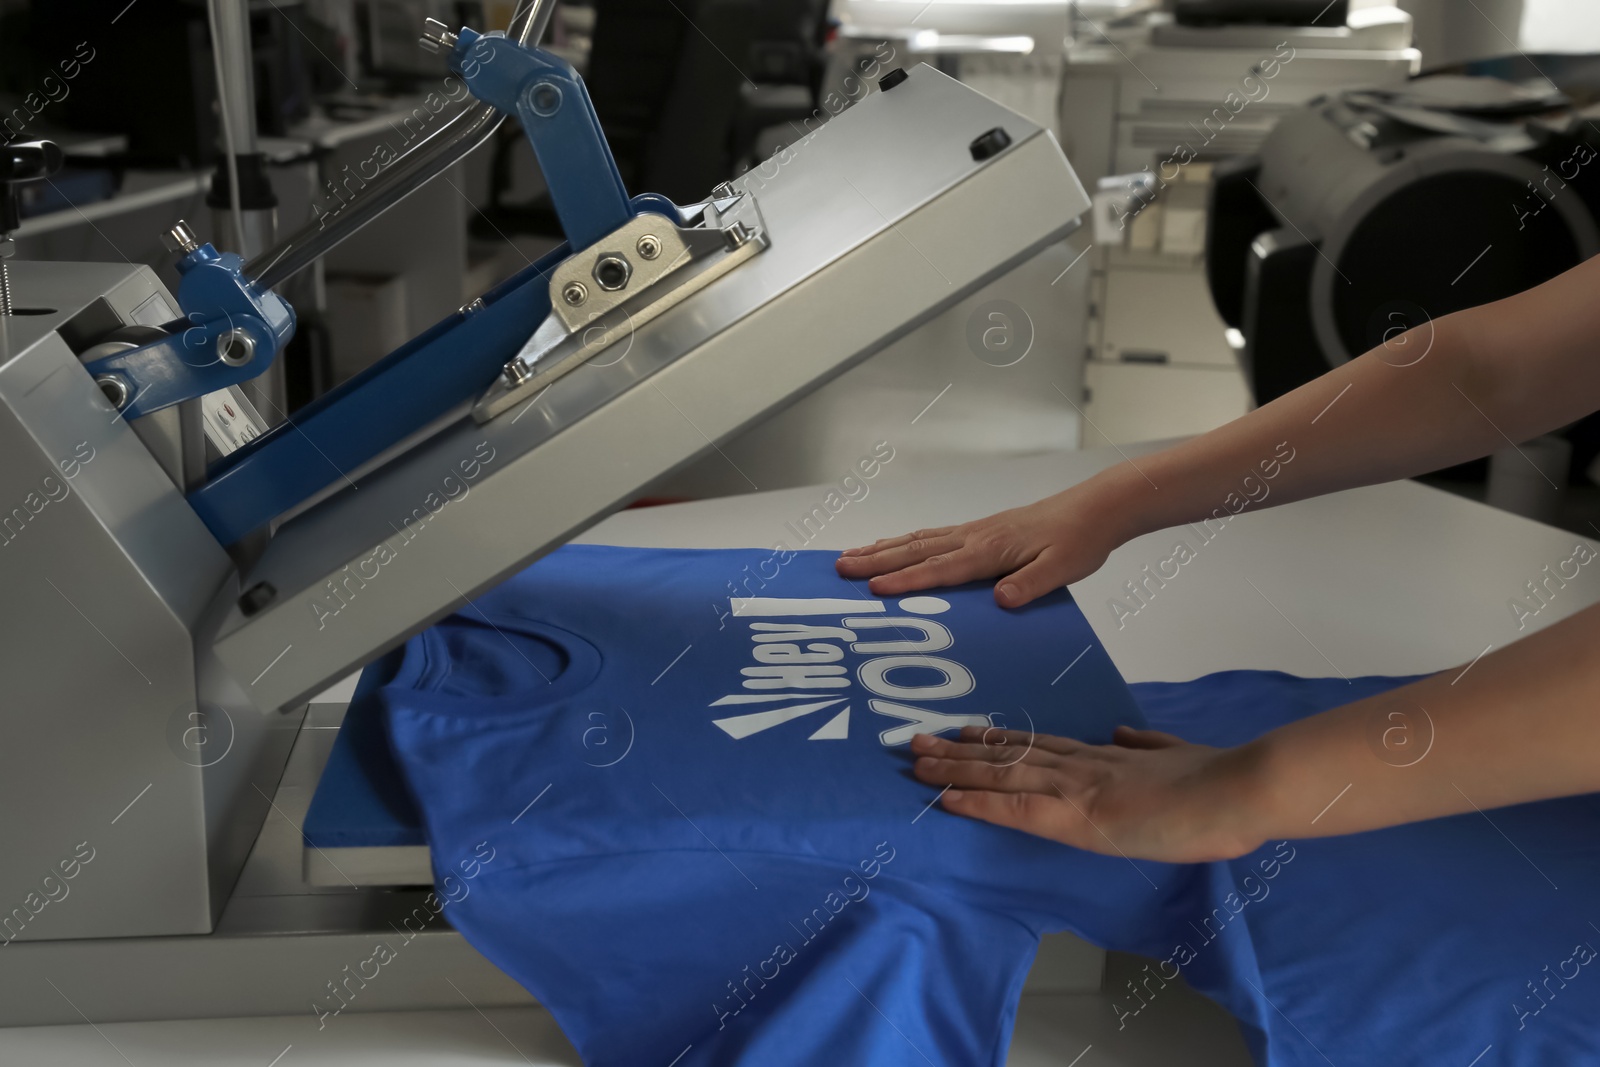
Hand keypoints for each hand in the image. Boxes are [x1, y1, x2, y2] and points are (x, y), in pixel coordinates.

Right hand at [835, 483, 1126, 607]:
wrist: (1096, 508)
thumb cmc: (1080, 540)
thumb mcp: (1063, 568)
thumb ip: (1031, 585)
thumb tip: (1000, 600)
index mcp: (992, 549)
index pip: (942, 568)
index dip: (907, 581)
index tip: (874, 590)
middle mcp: (975, 537)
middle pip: (917, 550)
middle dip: (876, 561)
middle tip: (839, 568)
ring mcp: (975, 531)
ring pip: (919, 540)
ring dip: (883, 549)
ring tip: (850, 556)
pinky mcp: (980, 531)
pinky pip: (933, 537)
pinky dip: (905, 542)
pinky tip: (893, 547)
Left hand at [909, 726, 1268, 862]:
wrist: (1234, 790)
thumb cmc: (1219, 782)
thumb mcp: (1178, 755)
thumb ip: (1148, 745)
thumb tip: (1126, 734)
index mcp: (1107, 755)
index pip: (1041, 745)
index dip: (1001, 739)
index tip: (968, 731)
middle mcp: (1082, 765)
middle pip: (1010, 753)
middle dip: (962, 750)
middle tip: (919, 741)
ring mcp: (1076, 787)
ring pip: (1002, 774)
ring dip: (956, 769)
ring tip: (917, 760)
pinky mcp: (1077, 815)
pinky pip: (1015, 809)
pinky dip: (978, 804)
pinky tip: (947, 799)